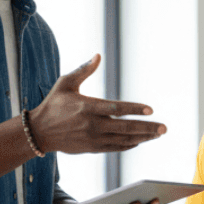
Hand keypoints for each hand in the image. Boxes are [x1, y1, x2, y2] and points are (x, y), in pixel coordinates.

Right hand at [28, 54, 165, 153]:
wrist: (38, 132)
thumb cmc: (53, 104)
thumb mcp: (65, 83)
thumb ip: (84, 70)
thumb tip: (98, 55)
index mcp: (87, 107)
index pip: (116, 109)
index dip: (134, 109)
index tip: (150, 109)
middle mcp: (92, 125)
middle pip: (125, 128)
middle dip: (147, 128)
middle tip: (164, 128)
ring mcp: (93, 138)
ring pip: (123, 140)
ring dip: (143, 137)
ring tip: (158, 134)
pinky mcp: (92, 148)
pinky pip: (116, 148)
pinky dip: (129, 145)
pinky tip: (141, 141)